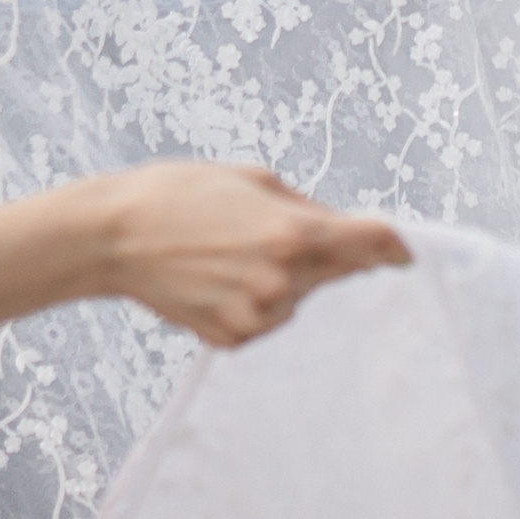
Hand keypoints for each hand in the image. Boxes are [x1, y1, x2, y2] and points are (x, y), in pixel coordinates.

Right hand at [80, 162, 411, 347]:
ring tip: (231, 250)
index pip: (371, 244)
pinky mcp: (233, 338)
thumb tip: (343, 230)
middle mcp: (283, 280)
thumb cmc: (183, 194)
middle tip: (273, 230)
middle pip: (336, 270)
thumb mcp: (255, 179)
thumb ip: (308, 208)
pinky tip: (217, 277)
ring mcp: (257, 315)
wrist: (115, 236)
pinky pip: (266, 318)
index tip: (404, 252)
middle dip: (324, 252)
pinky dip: (255, 300)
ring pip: (299, 295)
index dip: (394, 246)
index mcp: (294, 233)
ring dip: (285, 276)